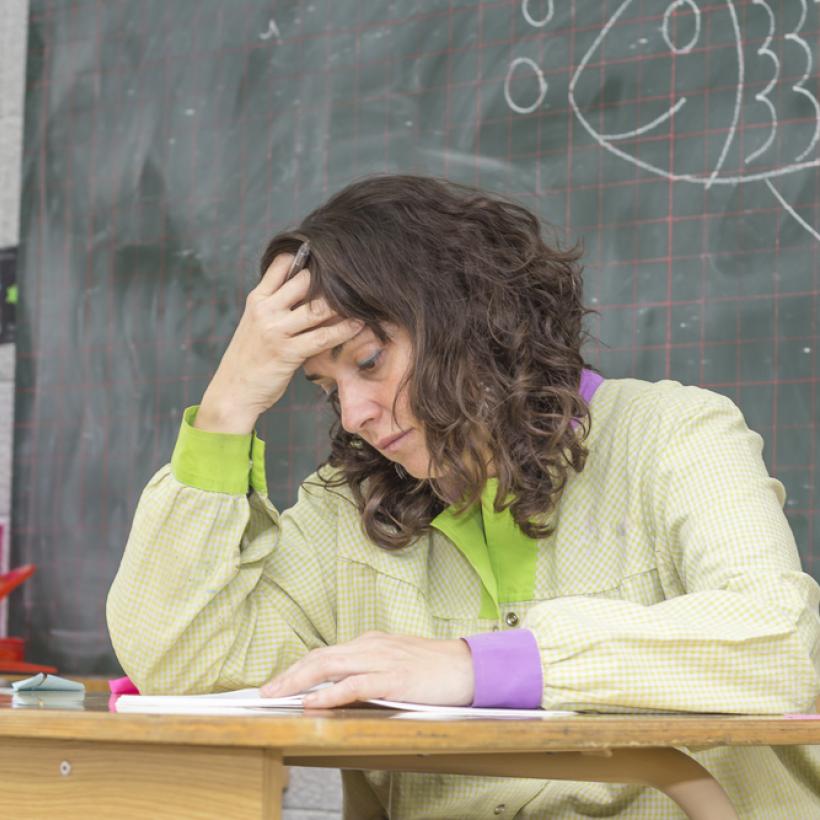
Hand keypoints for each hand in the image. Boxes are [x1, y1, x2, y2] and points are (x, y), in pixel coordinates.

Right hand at [196, 253, 362, 433]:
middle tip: (355, 280)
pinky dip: (344, 330)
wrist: (232, 391)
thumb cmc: (249, 358)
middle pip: (304, 280)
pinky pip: (323, 337)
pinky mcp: (288, 352)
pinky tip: (359, 325)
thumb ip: (277, 305)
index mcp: (257, 299)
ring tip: (363, 300)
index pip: (281, 264)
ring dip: (343, 304)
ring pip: (317, 308)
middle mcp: (265, 310)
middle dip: (330, 279)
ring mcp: (276, 330)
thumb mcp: (256, 323)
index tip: (328, 257)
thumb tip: (309, 288)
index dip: (306, 257)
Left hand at [260, 632, 474, 707]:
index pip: (325, 654)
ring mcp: (382, 661)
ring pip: (331, 666)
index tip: (277, 683)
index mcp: (370, 643)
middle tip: (265, 691)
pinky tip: (314, 702)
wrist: (468, 666)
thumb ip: (368, 669)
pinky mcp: (394, 679)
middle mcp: (371, 647)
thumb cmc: (433, 668)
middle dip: (289, 675)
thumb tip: (339, 686)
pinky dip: (331, 694)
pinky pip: (356, 685)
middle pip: (320, 658)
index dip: (298, 668)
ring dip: (299, 681)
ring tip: (277, 695)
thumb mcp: (395, 662)